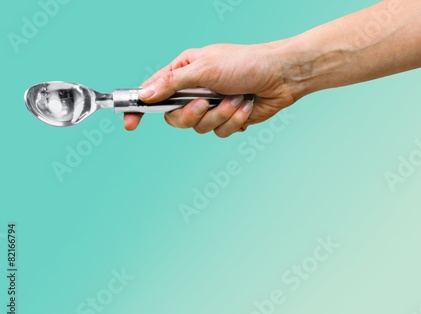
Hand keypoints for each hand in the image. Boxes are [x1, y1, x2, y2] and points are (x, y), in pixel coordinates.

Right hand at [124, 43, 297, 136]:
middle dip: (191, 114)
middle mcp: (194, 89)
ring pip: (198, 127)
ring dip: (220, 114)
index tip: (129, 123)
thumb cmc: (245, 63)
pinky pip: (220, 131)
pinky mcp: (226, 119)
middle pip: (174, 117)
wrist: (280, 77)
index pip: (153, 91)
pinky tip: (246, 106)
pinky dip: (234, 120)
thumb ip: (174, 82)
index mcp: (184, 70)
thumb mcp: (205, 67)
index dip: (139, 107)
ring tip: (236, 98)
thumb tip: (147, 94)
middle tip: (204, 104)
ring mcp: (210, 106)